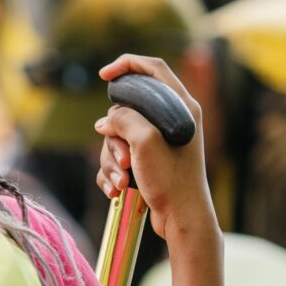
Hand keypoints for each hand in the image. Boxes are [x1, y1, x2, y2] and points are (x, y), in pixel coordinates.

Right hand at [93, 53, 218, 250]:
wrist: (181, 220)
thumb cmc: (172, 181)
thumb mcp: (144, 142)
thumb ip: (123, 119)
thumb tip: (105, 121)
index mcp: (181, 107)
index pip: (153, 69)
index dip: (127, 64)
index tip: (104, 75)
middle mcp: (172, 120)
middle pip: (127, 109)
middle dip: (115, 135)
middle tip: (125, 158)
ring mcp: (159, 141)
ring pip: (118, 136)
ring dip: (112, 159)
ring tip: (122, 181)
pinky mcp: (149, 160)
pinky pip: (119, 156)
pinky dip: (113, 172)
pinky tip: (117, 190)